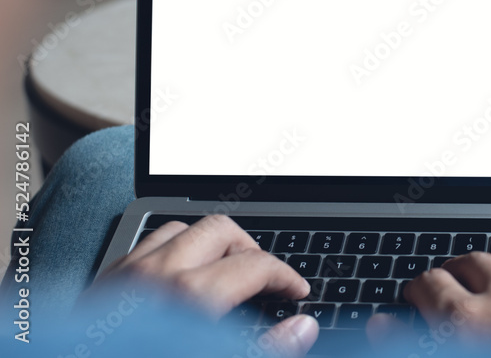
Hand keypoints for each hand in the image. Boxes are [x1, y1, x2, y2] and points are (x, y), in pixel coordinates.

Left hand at [90, 215, 317, 355]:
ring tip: (224, 272)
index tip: (296, 292)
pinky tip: (178, 278)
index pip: (256, 265)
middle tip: (264, 278)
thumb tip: (301, 330)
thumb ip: (266, 348)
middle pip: (222, 230)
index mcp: (191, 296)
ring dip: (209, 245)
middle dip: (251, 249)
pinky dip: (171, 251)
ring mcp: (126, 273)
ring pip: (181, 229)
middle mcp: (157, 274)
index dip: (286, 277)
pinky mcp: (103, 284)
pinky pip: (145, 244)